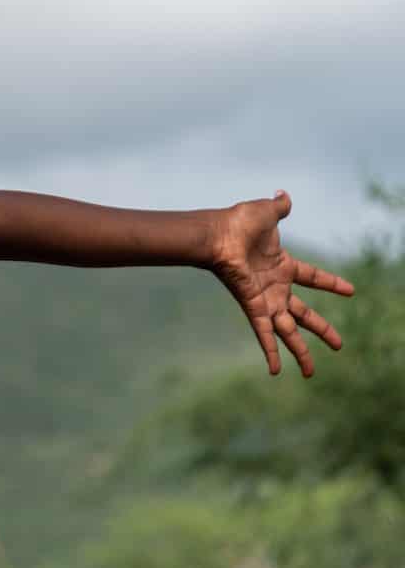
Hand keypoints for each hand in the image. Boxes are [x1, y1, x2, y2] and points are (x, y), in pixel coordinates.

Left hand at [209, 189, 354, 377]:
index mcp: (282, 266)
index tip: (350, 291)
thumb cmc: (237, 223)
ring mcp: (265, 300)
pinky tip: (276, 371)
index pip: (313, 277)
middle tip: (339, 345)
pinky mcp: (254, 307)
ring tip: (310, 373)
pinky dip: (270, 352)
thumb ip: (278, 207)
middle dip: (322, 330)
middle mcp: (275, 287)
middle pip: (305, 315)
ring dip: (300, 352)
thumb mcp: (266, 213)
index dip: (331, 283)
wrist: (216, 235)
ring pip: (289, 332)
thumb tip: (283, 194)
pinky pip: (265, 333)